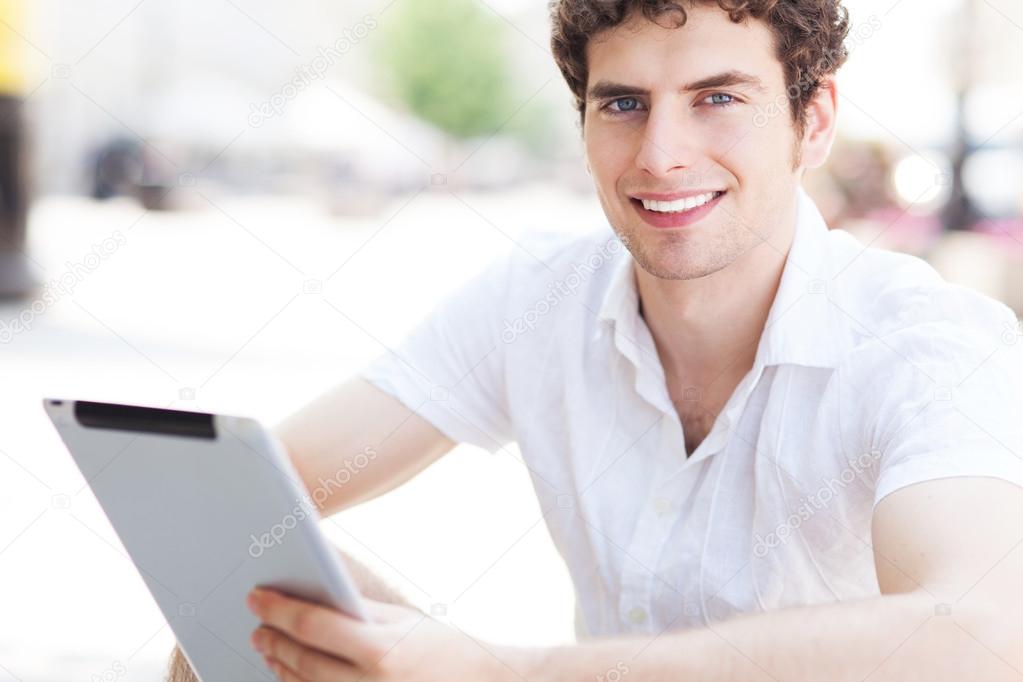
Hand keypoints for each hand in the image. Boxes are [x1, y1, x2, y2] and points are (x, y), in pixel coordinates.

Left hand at [246, 587, 526, 680]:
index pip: (313, 625)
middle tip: (257, 625)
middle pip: (303, 661)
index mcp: (379, 649)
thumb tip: (310, 598)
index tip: (256, 597)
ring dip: (282, 666)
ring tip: (269, 647)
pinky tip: (290, 672)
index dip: (278, 610)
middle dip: (275, 640)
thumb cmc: (439, 647)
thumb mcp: (400, 619)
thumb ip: (357, 612)